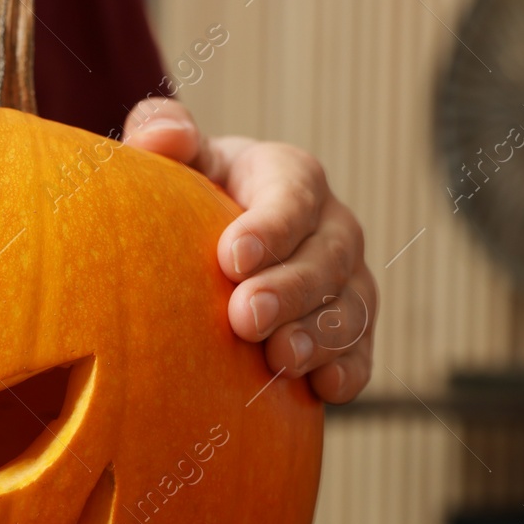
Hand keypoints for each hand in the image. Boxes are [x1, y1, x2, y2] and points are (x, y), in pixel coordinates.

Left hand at [123, 98, 374, 403]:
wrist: (212, 251)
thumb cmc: (190, 198)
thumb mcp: (174, 160)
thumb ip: (162, 133)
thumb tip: (167, 137)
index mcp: (290, 176)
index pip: (293, 195)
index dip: (269, 227)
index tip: (230, 258)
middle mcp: (331, 227)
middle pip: (327, 257)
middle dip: (289, 290)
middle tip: (245, 318)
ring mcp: (347, 282)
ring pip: (351, 308)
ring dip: (319, 336)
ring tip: (280, 359)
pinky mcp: (350, 333)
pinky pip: (361, 352)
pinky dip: (349, 371)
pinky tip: (325, 390)